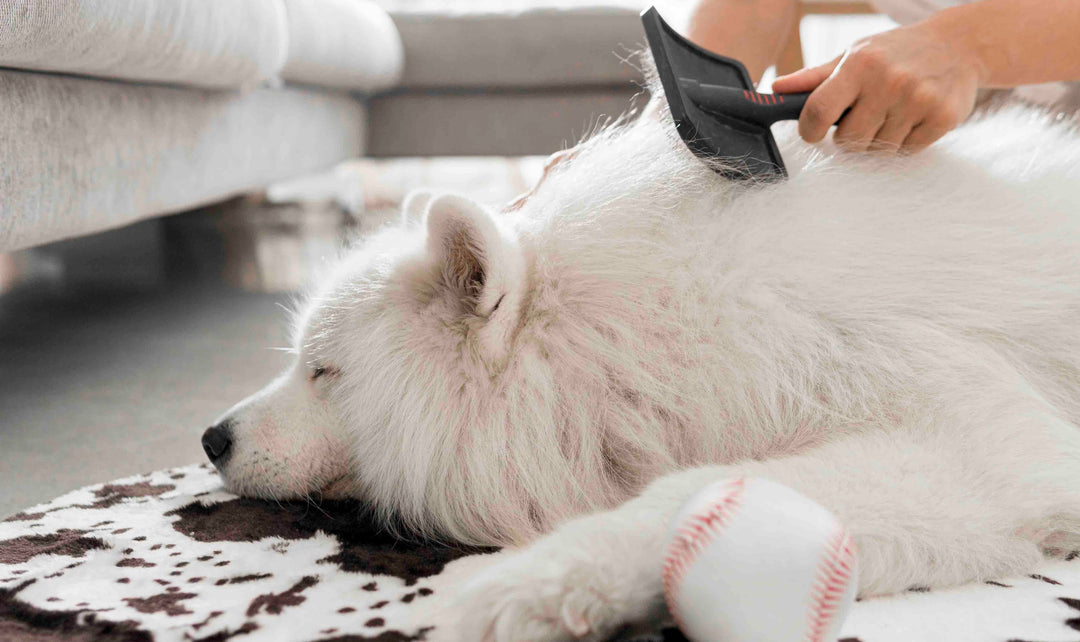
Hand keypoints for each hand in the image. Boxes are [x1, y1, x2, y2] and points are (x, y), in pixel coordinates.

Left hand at [773, 22, 985, 152]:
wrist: (958, 45)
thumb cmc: (894, 53)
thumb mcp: (853, 55)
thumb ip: (814, 78)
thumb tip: (775, 89)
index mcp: (859, 64)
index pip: (818, 112)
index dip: (810, 130)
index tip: (813, 133)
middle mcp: (888, 81)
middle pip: (848, 141)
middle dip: (850, 136)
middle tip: (864, 117)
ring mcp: (917, 100)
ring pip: (877, 149)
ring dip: (878, 139)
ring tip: (891, 113)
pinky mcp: (942, 118)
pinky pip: (906, 151)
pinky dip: (905, 141)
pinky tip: (912, 117)